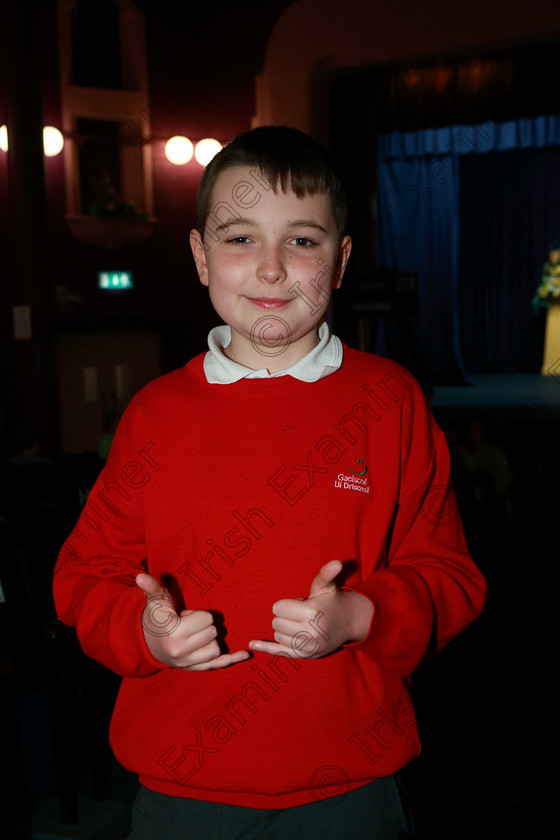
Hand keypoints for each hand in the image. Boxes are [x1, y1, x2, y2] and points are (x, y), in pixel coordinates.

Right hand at [136, 573, 249, 670]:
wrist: (148, 642)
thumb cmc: (156, 617)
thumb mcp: (155, 601)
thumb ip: (151, 587)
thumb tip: (140, 576)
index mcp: (174, 634)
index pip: (207, 619)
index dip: (198, 615)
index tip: (184, 617)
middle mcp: (181, 652)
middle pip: (214, 633)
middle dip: (204, 626)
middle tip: (187, 626)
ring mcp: (188, 663)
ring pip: (216, 648)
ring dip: (209, 639)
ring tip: (192, 636)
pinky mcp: (195, 668)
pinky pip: (218, 664)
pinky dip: (232, 659)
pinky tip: (246, 654)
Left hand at [248, 560, 373, 659]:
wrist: (348, 623)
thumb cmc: (331, 601)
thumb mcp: (327, 586)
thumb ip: (326, 573)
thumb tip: (337, 562)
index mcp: (311, 613)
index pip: (278, 608)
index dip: (286, 604)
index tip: (300, 604)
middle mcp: (310, 632)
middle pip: (276, 622)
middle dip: (284, 616)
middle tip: (301, 614)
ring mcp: (307, 646)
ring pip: (277, 635)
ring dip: (284, 629)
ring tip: (301, 624)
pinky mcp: (304, 655)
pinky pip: (280, 652)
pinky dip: (266, 648)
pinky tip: (253, 644)